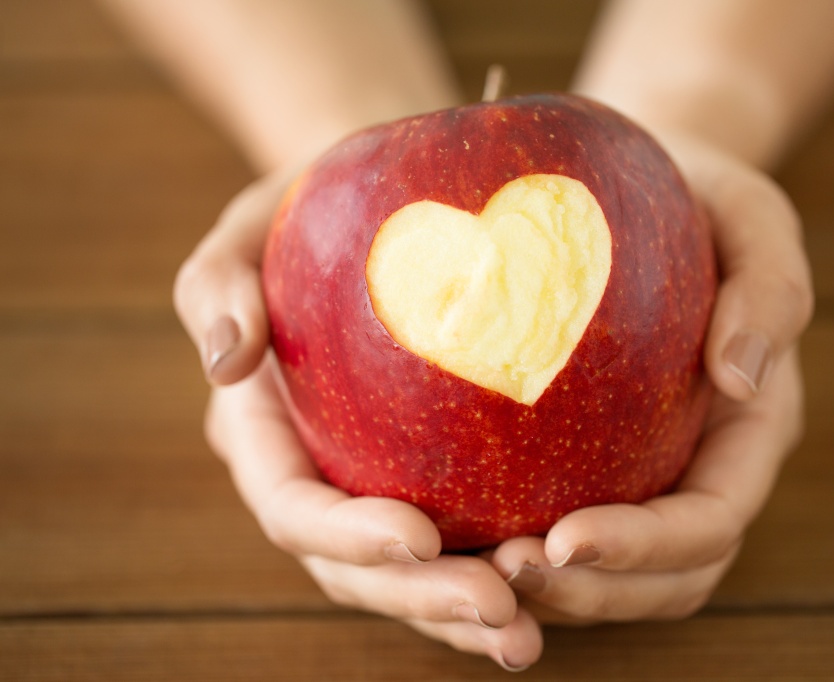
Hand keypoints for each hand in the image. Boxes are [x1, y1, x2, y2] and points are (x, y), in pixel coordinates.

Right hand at [172, 169, 542, 670]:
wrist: (374, 216)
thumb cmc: (308, 215)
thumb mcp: (251, 227)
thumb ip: (221, 284)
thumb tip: (227, 360)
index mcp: (264, 436)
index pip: (295, 506)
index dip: (347, 536)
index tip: (419, 536)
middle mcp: (317, 480)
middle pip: (356, 571)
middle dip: (420, 599)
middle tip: (498, 608)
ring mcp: (372, 491)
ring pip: (411, 580)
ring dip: (464, 616)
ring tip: (527, 635)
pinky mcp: (431, 484)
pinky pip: (463, 544)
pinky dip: (502, 576)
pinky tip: (558, 583)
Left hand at [489, 134, 812, 624]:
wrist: (656, 186)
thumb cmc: (704, 195)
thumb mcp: (752, 214)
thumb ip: (771, 286)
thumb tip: (742, 377)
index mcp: (751, 427)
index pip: (711, 519)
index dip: (647, 549)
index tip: (564, 540)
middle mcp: (705, 464)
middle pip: (669, 575)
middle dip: (596, 592)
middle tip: (505, 571)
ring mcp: (654, 467)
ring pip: (621, 575)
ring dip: (560, 590)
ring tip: (480, 568)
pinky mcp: (601, 455)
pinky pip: (568, 520)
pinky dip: (527, 544)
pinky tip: (463, 532)